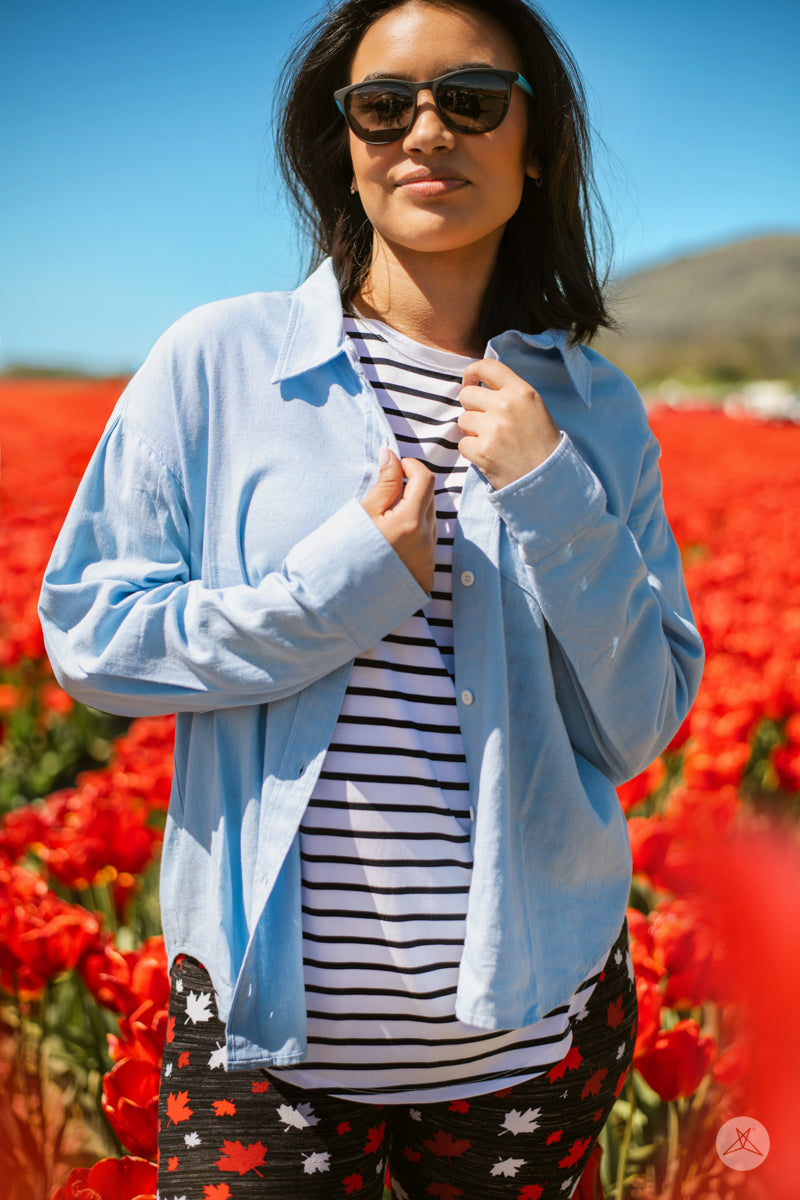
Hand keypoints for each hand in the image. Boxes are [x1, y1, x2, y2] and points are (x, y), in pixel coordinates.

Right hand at [361, 450, 436, 591]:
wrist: (342, 596)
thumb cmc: (347, 552)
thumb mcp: (364, 513)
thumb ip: (384, 483)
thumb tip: (391, 455)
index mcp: (409, 522)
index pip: (425, 479)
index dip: (412, 467)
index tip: (397, 468)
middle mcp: (425, 540)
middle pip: (430, 499)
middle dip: (413, 489)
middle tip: (388, 495)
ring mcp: (428, 559)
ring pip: (431, 521)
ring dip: (415, 512)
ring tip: (388, 522)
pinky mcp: (427, 574)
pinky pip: (429, 544)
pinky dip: (416, 535)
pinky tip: (393, 543)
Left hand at [457, 359, 561, 489]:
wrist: (549, 479)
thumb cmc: (542, 445)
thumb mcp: (534, 408)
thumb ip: (510, 394)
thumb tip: (478, 387)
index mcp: (521, 391)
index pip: (487, 366)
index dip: (472, 372)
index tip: (469, 382)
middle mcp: (505, 405)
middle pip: (467, 395)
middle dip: (471, 408)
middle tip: (485, 422)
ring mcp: (492, 427)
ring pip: (463, 420)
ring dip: (472, 431)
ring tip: (492, 442)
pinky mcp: (482, 450)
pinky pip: (462, 443)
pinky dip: (472, 451)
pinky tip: (489, 456)